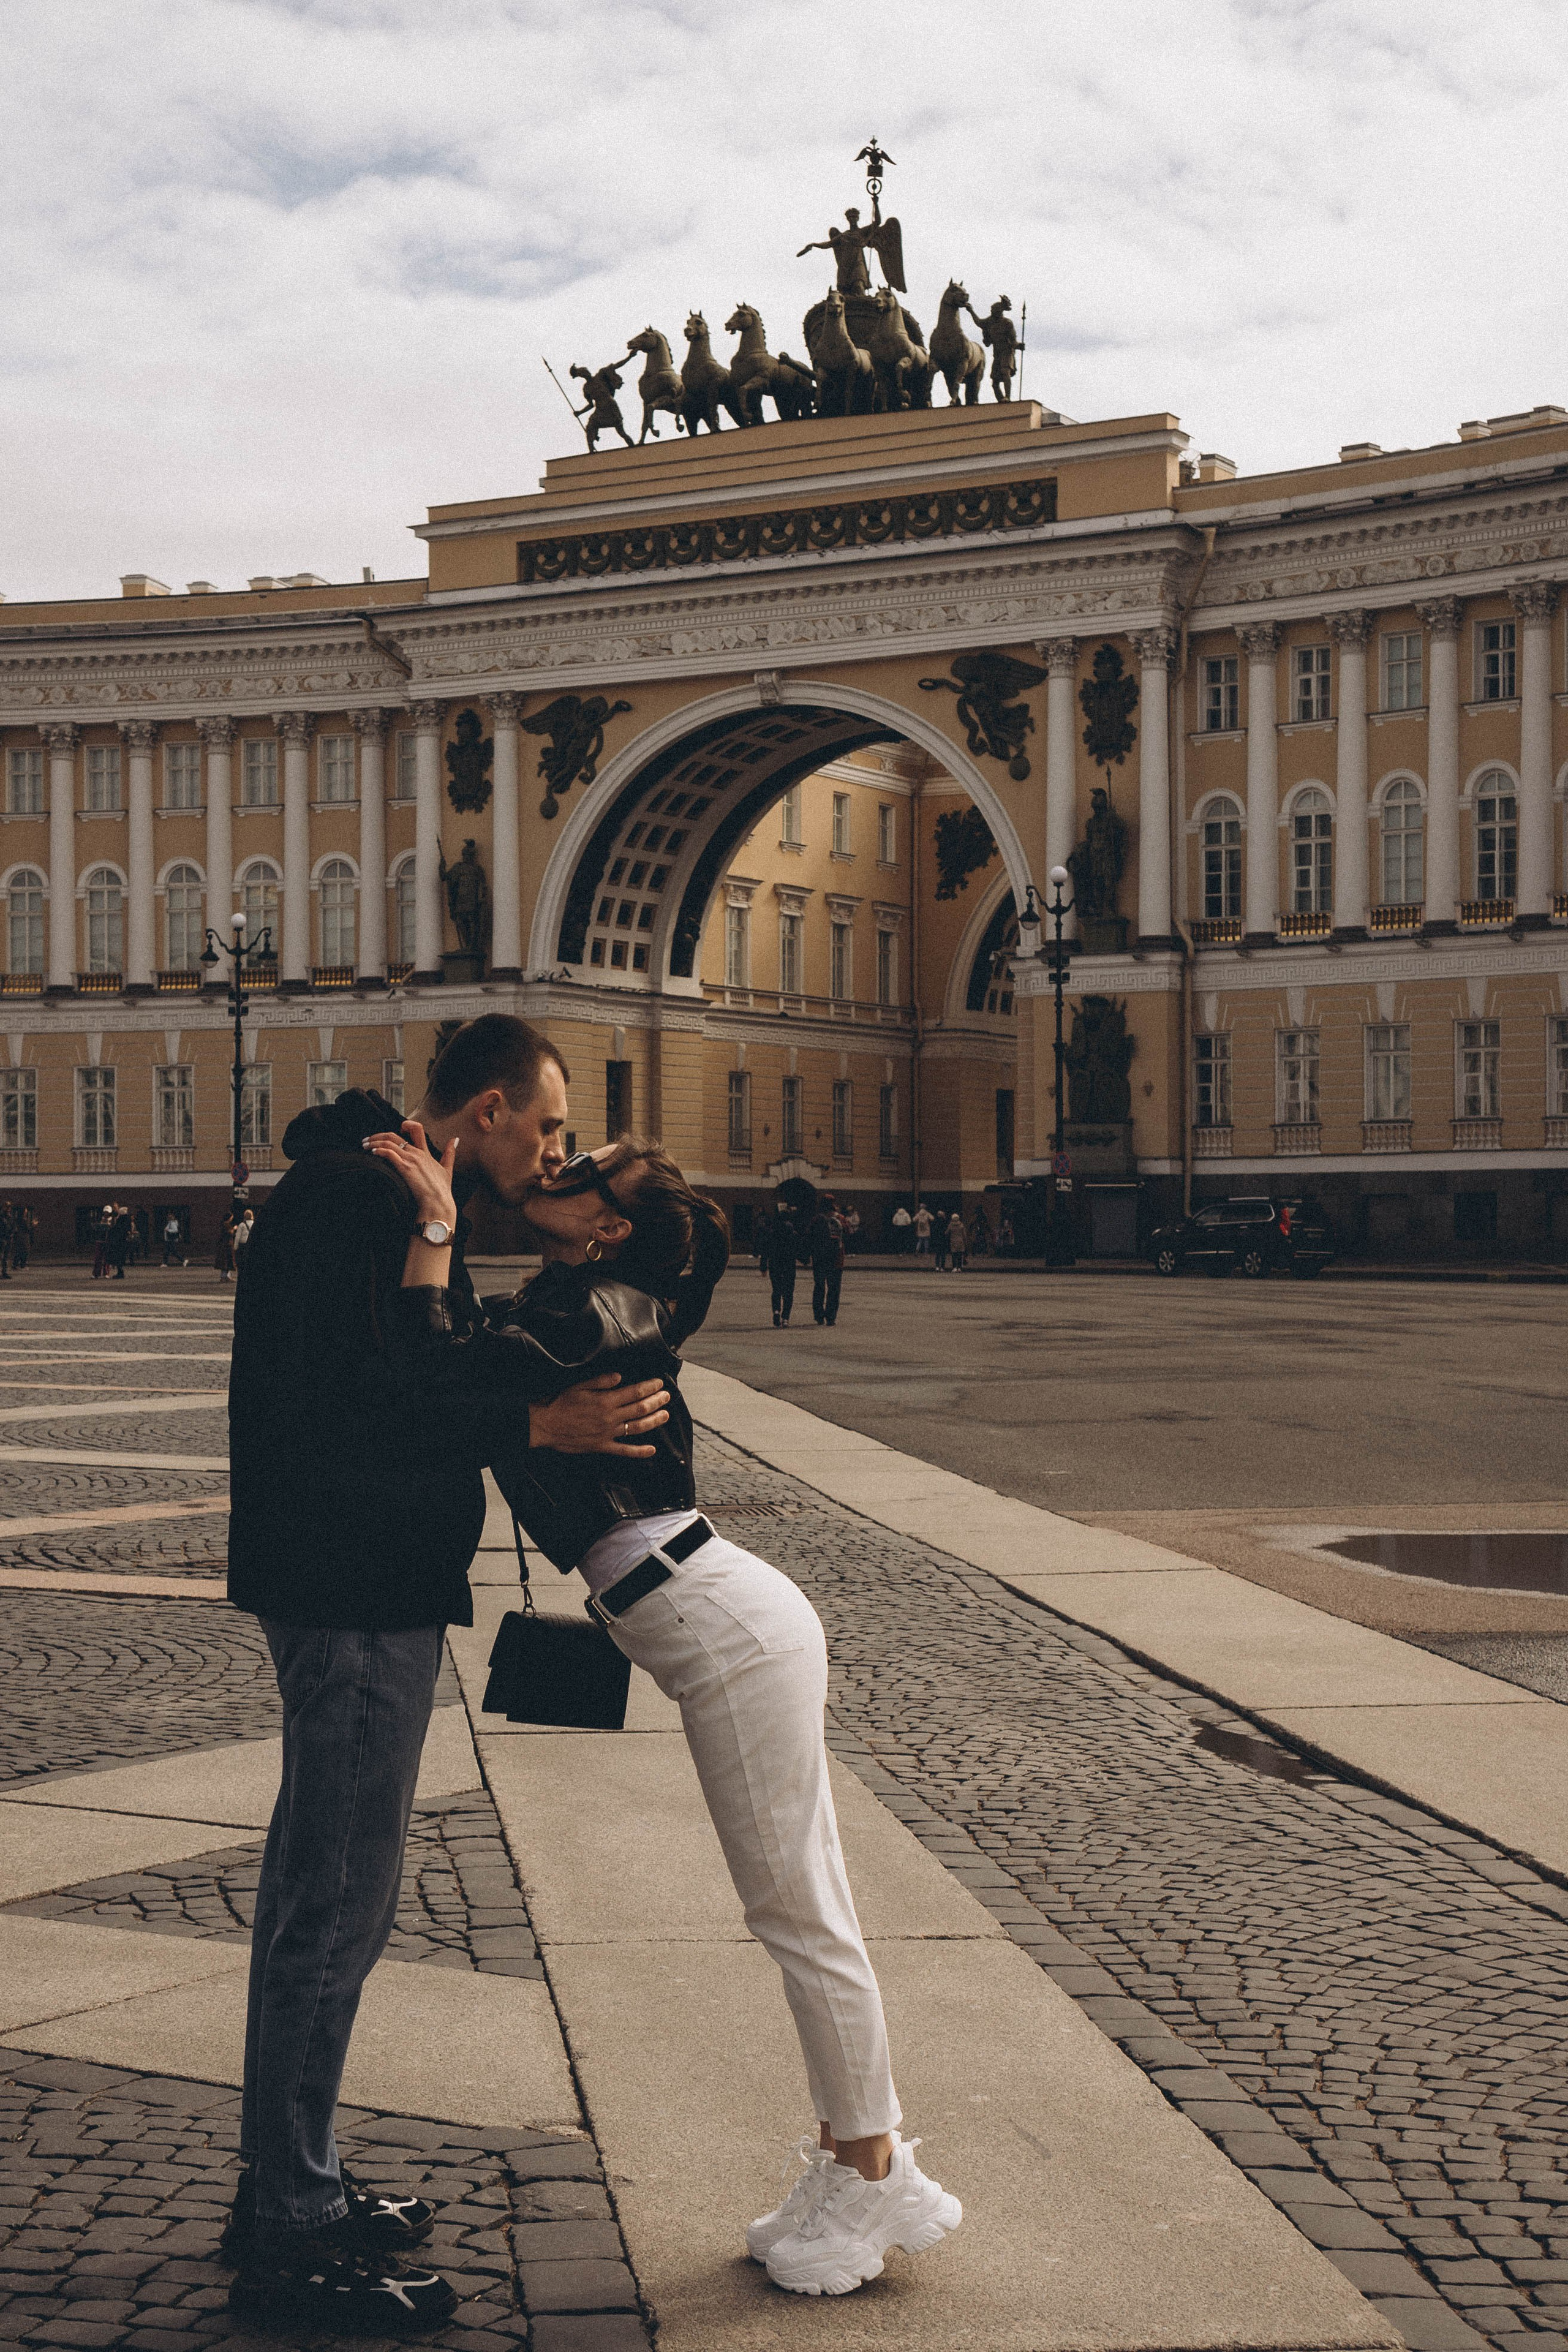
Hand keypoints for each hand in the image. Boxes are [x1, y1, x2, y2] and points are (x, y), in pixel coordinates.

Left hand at [364, 1121, 458, 1228]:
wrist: (438, 1202)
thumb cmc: (441, 1190)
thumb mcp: (447, 1169)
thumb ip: (449, 1153)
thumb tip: (455, 1140)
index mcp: (425, 1152)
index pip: (416, 1129)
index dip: (404, 1125)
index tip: (395, 1131)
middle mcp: (417, 1152)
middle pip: (395, 1135)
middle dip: (378, 1135)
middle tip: (368, 1139)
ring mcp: (411, 1159)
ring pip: (389, 1142)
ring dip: (374, 1142)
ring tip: (364, 1145)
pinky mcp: (405, 1167)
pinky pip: (389, 1153)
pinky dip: (379, 1150)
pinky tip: (372, 1152)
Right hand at [530, 1373, 669, 1457]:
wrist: (544, 1425)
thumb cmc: (559, 1403)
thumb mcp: (578, 1385)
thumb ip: (601, 1381)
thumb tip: (619, 1377)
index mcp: (605, 1401)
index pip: (634, 1392)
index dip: (649, 1387)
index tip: (659, 1383)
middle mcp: (610, 1417)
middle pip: (640, 1409)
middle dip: (656, 1401)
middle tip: (667, 1396)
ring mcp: (608, 1433)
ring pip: (637, 1427)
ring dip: (654, 1421)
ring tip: (665, 1415)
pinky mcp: (602, 1446)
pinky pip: (624, 1450)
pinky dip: (639, 1451)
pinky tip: (652, 1450)